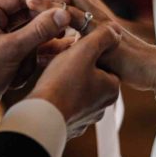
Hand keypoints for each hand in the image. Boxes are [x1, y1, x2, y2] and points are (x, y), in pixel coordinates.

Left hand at [0, 0, 72, 121]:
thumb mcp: (10, 51)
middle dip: (43, 26)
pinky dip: (32, 58)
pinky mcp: (6, 52)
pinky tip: (41, 63)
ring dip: (37, 47)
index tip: (67, 5)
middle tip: (66, 29)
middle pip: (28, 12)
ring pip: (30, 32)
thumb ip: (38, 31)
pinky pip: (26, 47)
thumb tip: (63, 13)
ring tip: (50, 52)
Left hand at [22, 0, 155, 94]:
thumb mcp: (87, 53)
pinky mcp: (103, 33)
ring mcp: (99, 20)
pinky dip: (63, 17)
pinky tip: (48, 18)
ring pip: (70, 2)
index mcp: (87, 13)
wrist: (150, 68)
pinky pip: (81, 21)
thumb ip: (66, 49)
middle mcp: (92, 11)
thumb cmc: (119, 62)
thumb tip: (40, 55)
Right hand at [28, 23, 121, 137]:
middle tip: (61, 62)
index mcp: (111, 89)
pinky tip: (48, 93)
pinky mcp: (69, 126)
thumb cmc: (62, 82)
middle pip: (91, 78)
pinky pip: (66, 107)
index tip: (74, 51)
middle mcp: (102, 107)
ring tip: (53, 76)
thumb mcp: (84, 51)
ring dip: (67, 84)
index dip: (88, 54)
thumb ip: (102, 36)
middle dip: (77, 68)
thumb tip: (114, 30)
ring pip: (78, 93)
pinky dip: (58, 99)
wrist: (41, 115)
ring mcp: (85, 119)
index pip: (105, 64)